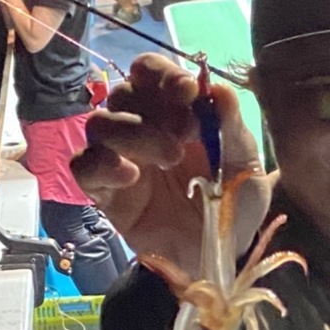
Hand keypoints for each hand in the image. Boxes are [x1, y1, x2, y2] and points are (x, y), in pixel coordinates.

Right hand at [71, 53, 270, 273]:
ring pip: (98, 124)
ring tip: (169, 159)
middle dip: (153, 108)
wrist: (220, 256)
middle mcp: (141, 128)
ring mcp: (120, 160)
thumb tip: (219, 90)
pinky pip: (83, 167)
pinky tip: (131, 176)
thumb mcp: (246, 167)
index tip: (187, 93)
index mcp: (174, 112)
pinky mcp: (104, 193)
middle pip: (122, 94)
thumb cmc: (234, 206)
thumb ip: (232, 128)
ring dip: (132, 133)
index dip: (162, 76)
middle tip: (184, 135)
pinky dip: (101, 164)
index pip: (150, 73)